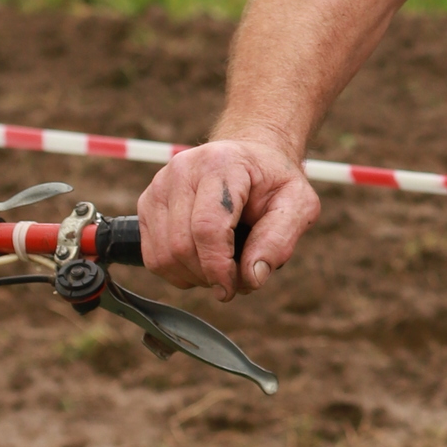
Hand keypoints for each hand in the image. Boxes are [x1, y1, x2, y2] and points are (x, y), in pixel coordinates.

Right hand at [135, 133, 318, 300]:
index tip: (234, 288)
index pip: (207, 228)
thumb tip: (251, 278)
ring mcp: (159, 186)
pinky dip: (177, 271)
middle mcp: (182, 170)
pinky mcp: (147, 204)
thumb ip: (279, 240)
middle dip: (208, 276)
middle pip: (181, 246)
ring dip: (193, 276)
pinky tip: (202, 262)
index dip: (218, 267)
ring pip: (163, 255)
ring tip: (222, 269)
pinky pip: (152, 256)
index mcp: (222, 164)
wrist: (250, 158)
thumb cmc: (274, 182)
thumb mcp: (298, 204)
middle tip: (235, 280)